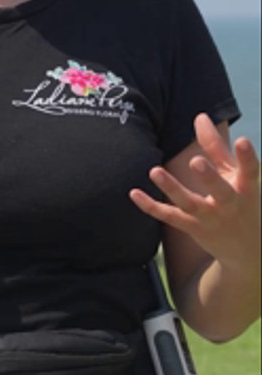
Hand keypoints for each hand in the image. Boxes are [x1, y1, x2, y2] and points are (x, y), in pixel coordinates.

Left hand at [130, 114, 260, 275]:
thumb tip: (199, 116)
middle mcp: (229, 204)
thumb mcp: (234, 176)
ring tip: (154, 171)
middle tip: (195, 161)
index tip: (243, 140)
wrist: (247, 250)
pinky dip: (150, 206)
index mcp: (246, 188)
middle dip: (209, 177)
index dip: (247, 157)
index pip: (250, 171)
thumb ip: (217, 147)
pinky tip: (133, 193)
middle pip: (220, 191)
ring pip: (189, 204)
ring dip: (172, 188)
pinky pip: (169, 216)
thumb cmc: (239, 201)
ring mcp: (210, 218)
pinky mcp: (191, 228)